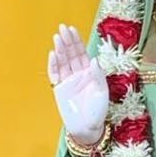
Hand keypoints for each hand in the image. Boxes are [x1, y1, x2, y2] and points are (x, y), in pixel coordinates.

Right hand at [47, 24, 109, 143]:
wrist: (87, 128)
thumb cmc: (97, 112)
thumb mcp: (102, 92)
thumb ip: (98, 76)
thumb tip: (93, 60)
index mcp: (90, 73)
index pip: (82, 53)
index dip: (78, 42)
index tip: (73, 30)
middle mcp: (78, 74)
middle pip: (71, 54)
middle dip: (67, 41)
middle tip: (62, 28)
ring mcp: (68, 81)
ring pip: (63, 62)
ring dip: (60, 49)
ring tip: (57, 37)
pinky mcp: (59, 89)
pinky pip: (55, 74)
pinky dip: (53, 64)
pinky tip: (53, 54)